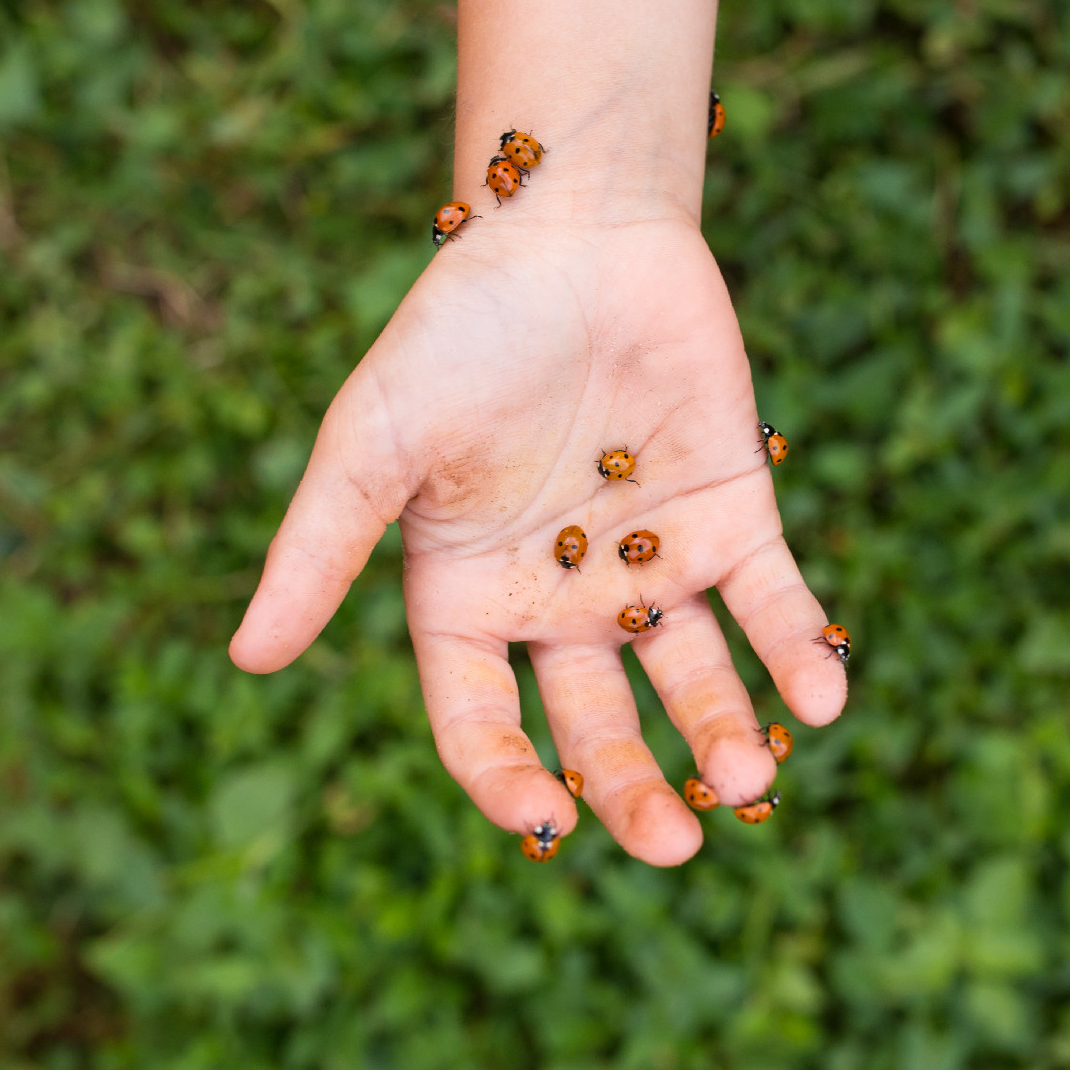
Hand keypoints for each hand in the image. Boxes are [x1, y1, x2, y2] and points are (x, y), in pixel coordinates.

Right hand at [228, 212, 845, 864]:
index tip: (547, 819)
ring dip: (725, 734)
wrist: (574, 228)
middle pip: (598, 726)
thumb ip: (319, 547)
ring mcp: (653, 566)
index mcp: (470, 598)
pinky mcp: (735, 517)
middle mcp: (562, 602)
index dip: (510, 779)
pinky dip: (801, 651)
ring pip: (693, 679)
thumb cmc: (458, 329)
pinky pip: (776, 604)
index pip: (482, 723)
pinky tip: (824, 700)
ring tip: (750, 780)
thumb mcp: (373, 439)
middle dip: (633, 787)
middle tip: (676, 841)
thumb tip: (246, 658)